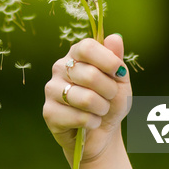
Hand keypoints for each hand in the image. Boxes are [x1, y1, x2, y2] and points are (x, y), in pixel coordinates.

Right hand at [43, 34, 131, 165]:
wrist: (101, 131)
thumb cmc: (110, 101)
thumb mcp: (120, 79)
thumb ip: (116, 58)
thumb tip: (115, 37)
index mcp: (75, 54)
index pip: (87, 47)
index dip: (107, 60)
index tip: (119, 72)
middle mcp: (59, 68)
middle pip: (89, 74)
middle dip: (109, 91)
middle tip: (109, 97)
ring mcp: (51, 90)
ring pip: (86, 99)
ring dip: (102, 109)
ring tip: (99, 110)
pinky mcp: (49, 112)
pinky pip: (79, 117)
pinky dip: (92, 123)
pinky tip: (89, 122)